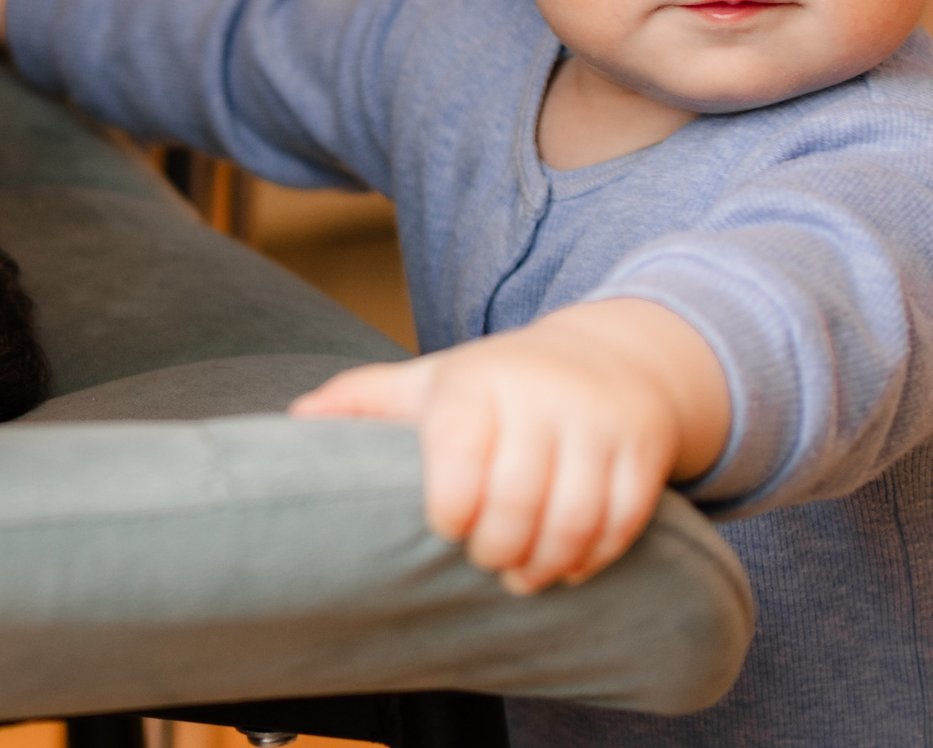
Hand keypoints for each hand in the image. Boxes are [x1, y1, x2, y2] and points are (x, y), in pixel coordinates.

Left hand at [290, 298, 728, 593]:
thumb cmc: (495, 384)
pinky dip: (594, 555)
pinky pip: (623, 519)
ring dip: (547, 562)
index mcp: (476, 383)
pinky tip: (570, 566)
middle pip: (518, 496)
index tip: (445, 530)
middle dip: (498, 547)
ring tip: (523, 577)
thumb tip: (291, 423)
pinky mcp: (641, 448)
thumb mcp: (428, 381)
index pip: (459, 454)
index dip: (451, 509)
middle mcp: (540, 395)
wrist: (605, 355)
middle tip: (486, 562)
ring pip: (574, 515)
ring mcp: (596, 421)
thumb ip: (361, 401)